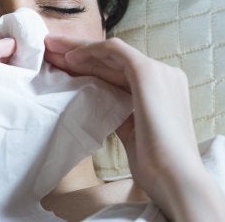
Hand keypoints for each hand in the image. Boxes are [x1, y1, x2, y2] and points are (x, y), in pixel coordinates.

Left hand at [44, 35, 224, 221]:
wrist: (175, 177)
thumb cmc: (156, 165)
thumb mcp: (133, 132)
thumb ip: (120, 112)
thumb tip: (98, 102)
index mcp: (163, 89)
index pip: (120, 71)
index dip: (90, 65)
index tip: (61, 66)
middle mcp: (164, 75)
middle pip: (114, 59)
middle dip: (79, 52)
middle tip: (49, 48)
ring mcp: (158, 71)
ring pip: (112, 52)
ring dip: (79, 49)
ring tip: (49, 48)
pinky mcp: (148, 73)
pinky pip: (115, 50)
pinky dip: (90, 51)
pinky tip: (69, 58)